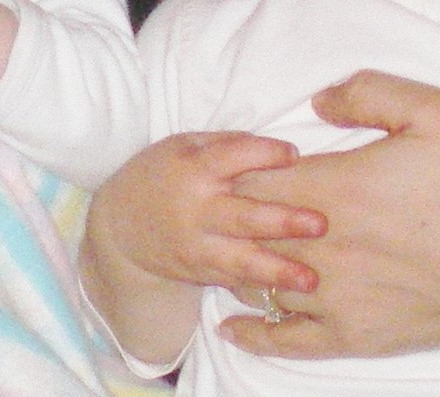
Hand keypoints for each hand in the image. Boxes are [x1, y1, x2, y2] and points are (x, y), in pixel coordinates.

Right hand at [90, 131, 324, 295]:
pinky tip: (288, 295)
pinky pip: (233, 280)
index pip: (233, 157)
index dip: (265, 154)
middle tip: (321, 224)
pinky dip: (260, 287)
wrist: (119, 226)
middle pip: (244, 216)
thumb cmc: (160, 174)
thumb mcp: (184, 145)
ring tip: (311, 280)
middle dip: (283, 222)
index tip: (295, 154)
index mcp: (194, 168)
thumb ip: (225, 144)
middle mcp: (197, 210)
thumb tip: (271, 147)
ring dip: (278, 271)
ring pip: (241, 261)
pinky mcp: (199, 273)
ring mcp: (197, 247)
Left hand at [220, 70, 439, 362]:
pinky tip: (231, 323)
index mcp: (331, 186)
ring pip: (258, 280)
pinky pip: (284, 339)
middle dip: (229, 217)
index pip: (251, 180)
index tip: (234, 164)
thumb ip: (366, 93)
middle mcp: (320, 245)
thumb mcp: (429, 110)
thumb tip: (317, 101)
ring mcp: (333, 296)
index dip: (236, 171)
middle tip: (220, 206)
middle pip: (246, 232)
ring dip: (241, 263)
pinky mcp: (351, 336)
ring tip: (229, 251)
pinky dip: (252, 330)